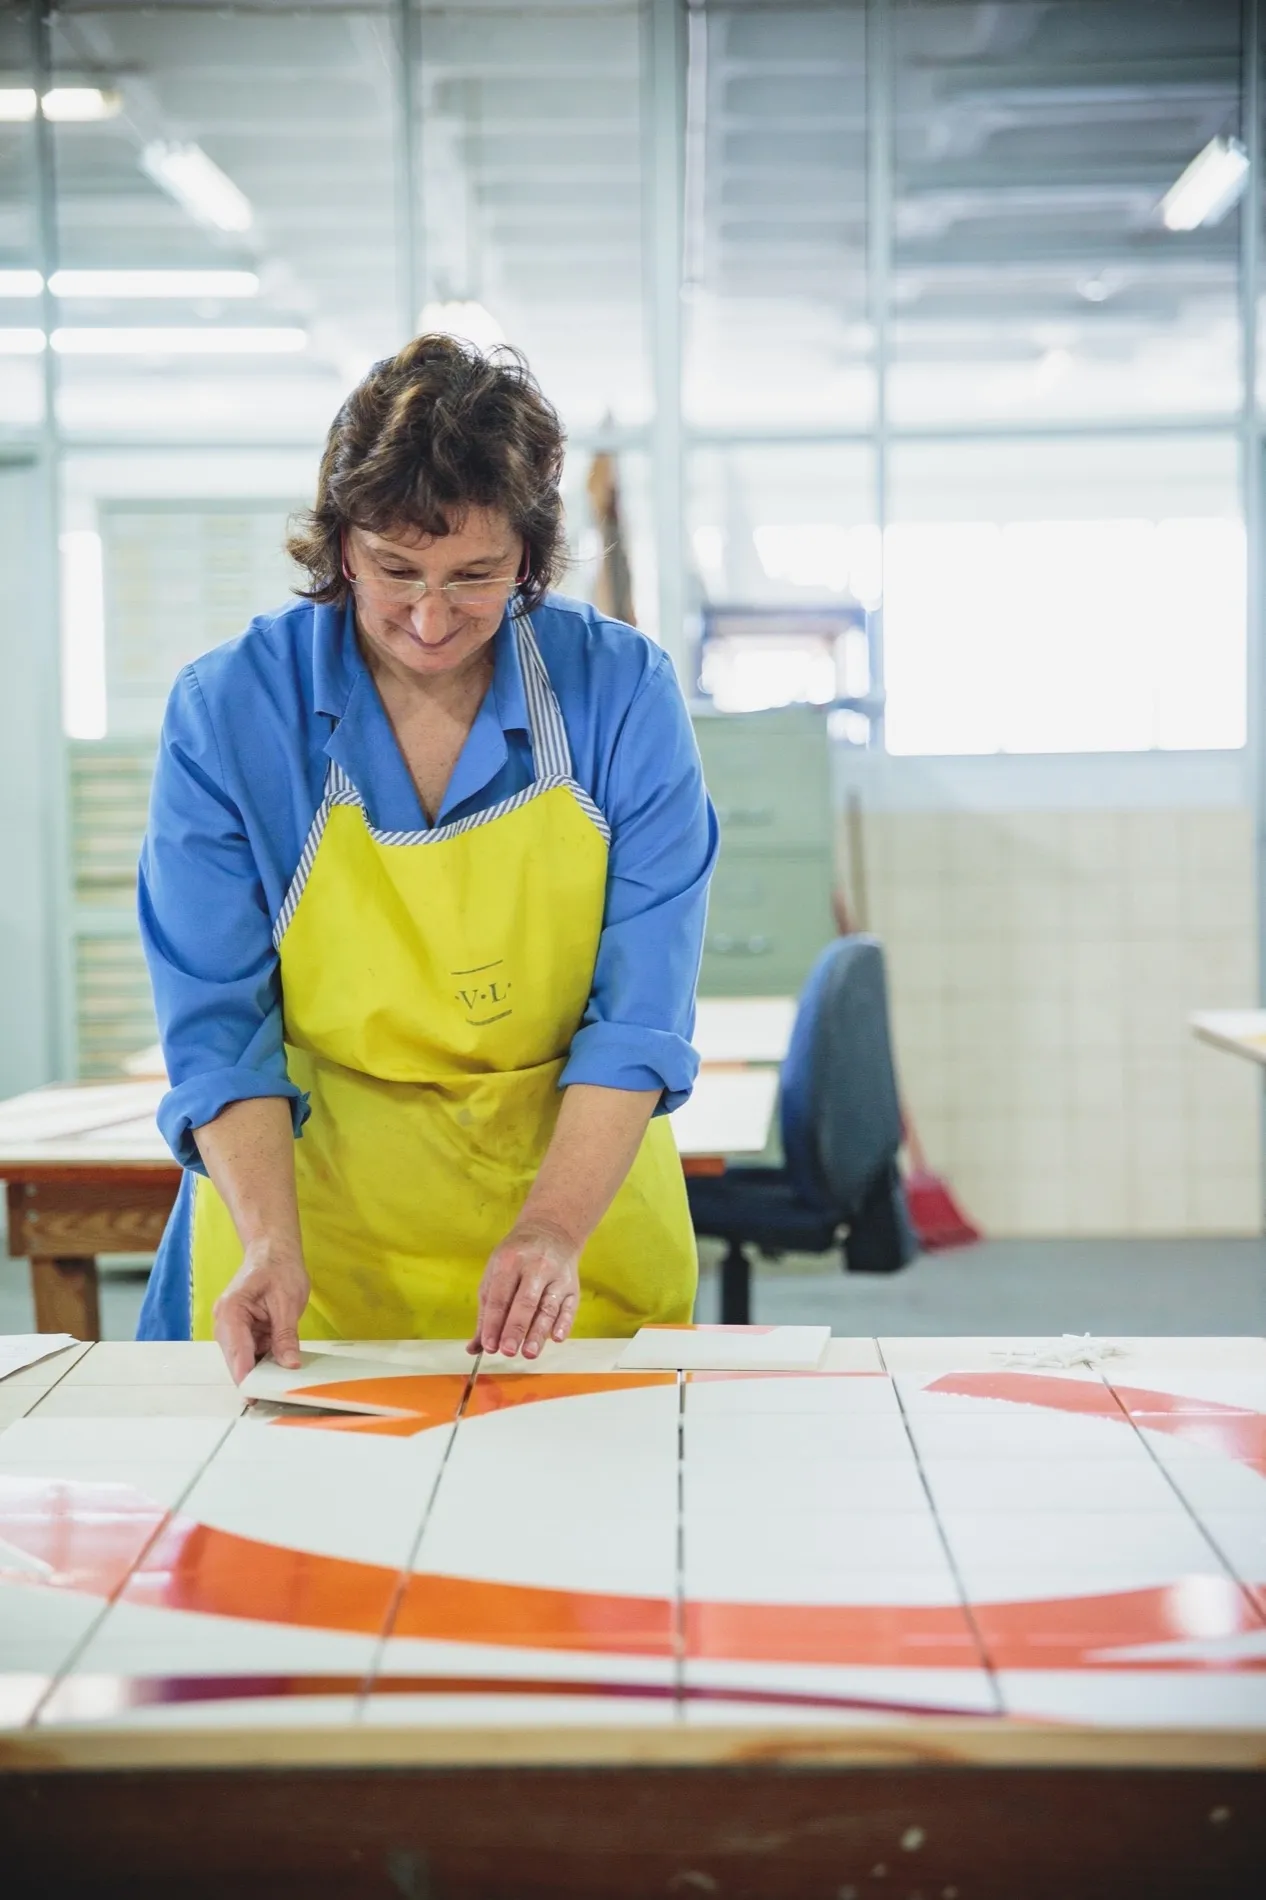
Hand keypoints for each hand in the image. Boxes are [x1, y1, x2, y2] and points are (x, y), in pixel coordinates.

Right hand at [212, 1239, 310, 1384]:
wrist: (274, 1250)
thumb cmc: (278, 1266)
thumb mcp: (287, 1302)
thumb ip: (286, 1335)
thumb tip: (289, 1363)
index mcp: (231, 1311)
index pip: (237, 1352)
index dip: (246, 1377)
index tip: (255, 1396)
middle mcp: (225, 1322)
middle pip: (237, 1360)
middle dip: (254, 1378)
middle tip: (275, 1395)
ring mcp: (233, 1328)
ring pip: (245, 1359)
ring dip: (262, 1370)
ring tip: (282, 1383)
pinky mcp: (244, 1331)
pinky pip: (253, 1352)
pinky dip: (265, 1361)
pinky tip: (280, 1367)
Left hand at [467, 1218, 579, 1359]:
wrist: (551, 1231)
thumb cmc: (516, 1258)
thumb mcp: (495, 1275)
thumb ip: (486, 1312)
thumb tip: (474, 1348)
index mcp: (509, 1262)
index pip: (499, 1297)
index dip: (493, 1322)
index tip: (489, 1346)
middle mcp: (535, 1267)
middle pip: (525, 1301)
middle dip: (515, 1328)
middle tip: (507, 1351)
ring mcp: (557, 1277)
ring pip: (548, 1307)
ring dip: (539, 1332)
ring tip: (529, 1352)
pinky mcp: (573, 1286)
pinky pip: (570, 1307)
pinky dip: (564, 1323)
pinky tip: (557, 1338)